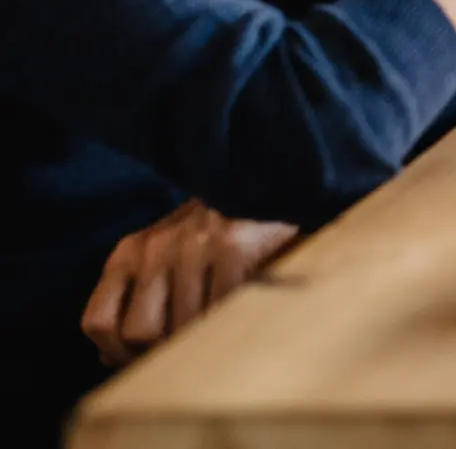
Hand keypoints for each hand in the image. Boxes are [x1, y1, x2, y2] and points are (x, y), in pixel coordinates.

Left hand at [80, 200, 298, 366]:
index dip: (120, 352)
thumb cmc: (215, 236)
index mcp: (130, 252)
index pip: (98, 322)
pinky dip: (232, 319)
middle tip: (190, 345)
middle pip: (138, 332)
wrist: (268, 185)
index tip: (148, 356)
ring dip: (205, 336)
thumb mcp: (165, 261)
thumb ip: (136, 304)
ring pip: (182, 327)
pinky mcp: (233, 246)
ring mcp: (194, 244)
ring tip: (222, 323)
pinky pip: (221, 310)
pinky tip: (243, 308)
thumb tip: (107, 358)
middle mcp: (155, 245)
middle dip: (165, 348)